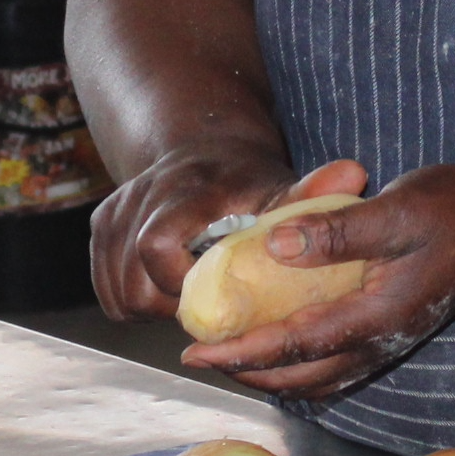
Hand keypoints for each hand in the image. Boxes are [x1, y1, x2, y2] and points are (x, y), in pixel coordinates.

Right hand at [89, 148, 356, 322]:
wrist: (202, 148)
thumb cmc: (248, 180)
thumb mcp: (280, 186)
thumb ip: (309, 193)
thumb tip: (356, 174)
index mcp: (183, 190)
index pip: (157, 249)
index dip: (183, 285)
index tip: (219, 296)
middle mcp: (138, 198)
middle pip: (133, 284)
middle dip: (172, 305)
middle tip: (212, 306)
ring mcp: (112, 214)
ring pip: (118, 293)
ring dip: (155, 306)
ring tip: (195, 297)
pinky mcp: (98, 228)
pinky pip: (108, 291)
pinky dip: (137, 300)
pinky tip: (171, 289)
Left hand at [182, 162, 454, 399]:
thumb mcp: (394, 211)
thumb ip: (336, 233)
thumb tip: (272, 247)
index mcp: (374, 316)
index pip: (292, 346)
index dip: (239, 351)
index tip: (194, 352)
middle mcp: (378, 341)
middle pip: (299, 377)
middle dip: (246, 371)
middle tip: (200, 356)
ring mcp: (387, 342)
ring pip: (317, 379)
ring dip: (271, 374)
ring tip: (231, 356)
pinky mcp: (390, 333)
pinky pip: (335, 367)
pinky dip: (300, 368)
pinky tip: (281, 349)